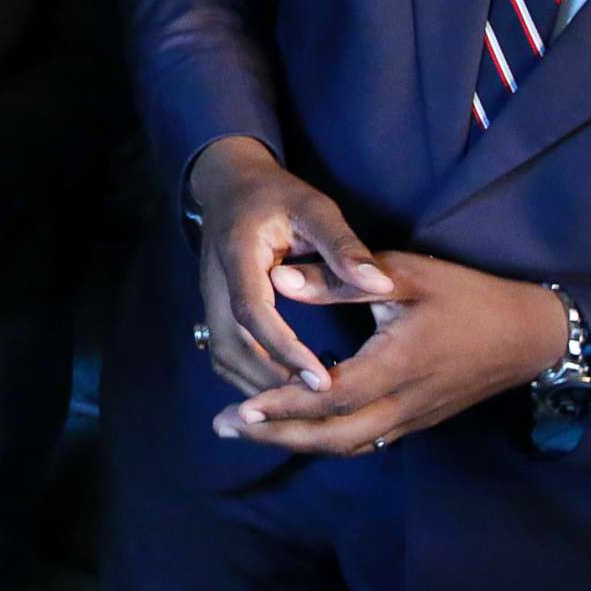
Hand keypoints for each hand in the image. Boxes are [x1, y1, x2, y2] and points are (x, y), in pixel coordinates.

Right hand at [190, 136, 394, 395]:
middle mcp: (215, 282)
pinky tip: (285, 386)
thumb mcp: (314, 208)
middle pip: (231, 345)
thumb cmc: (277, 195)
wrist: (230, 187)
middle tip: (319, 404)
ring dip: (258, 385)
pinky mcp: (214, 310)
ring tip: (305, 403)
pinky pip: (224, 353)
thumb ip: (344, 246)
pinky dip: (250, 377)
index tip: (322, 379)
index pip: (252, 311)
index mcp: (237, 253)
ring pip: (223, 355)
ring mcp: (209, 298)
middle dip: (271, 380)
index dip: (284, 348)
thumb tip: (381, 284)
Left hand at [215, 251, 566, 454]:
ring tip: (250, 430)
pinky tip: (298, 428)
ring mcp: (413, 417)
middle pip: (334, 436)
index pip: (331, 396)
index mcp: (399, 364)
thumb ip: (343, 278)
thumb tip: (279, 278)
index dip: (284, 406)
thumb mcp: (407, 274)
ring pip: (349, 444)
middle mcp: (404, 402)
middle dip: (277, 435)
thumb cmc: (468, 296)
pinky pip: (367, 440)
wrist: (529, 336)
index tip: (241, 410)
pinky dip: (328, 438)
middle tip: (225, 427)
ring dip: (298, 440)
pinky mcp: (418, 420)